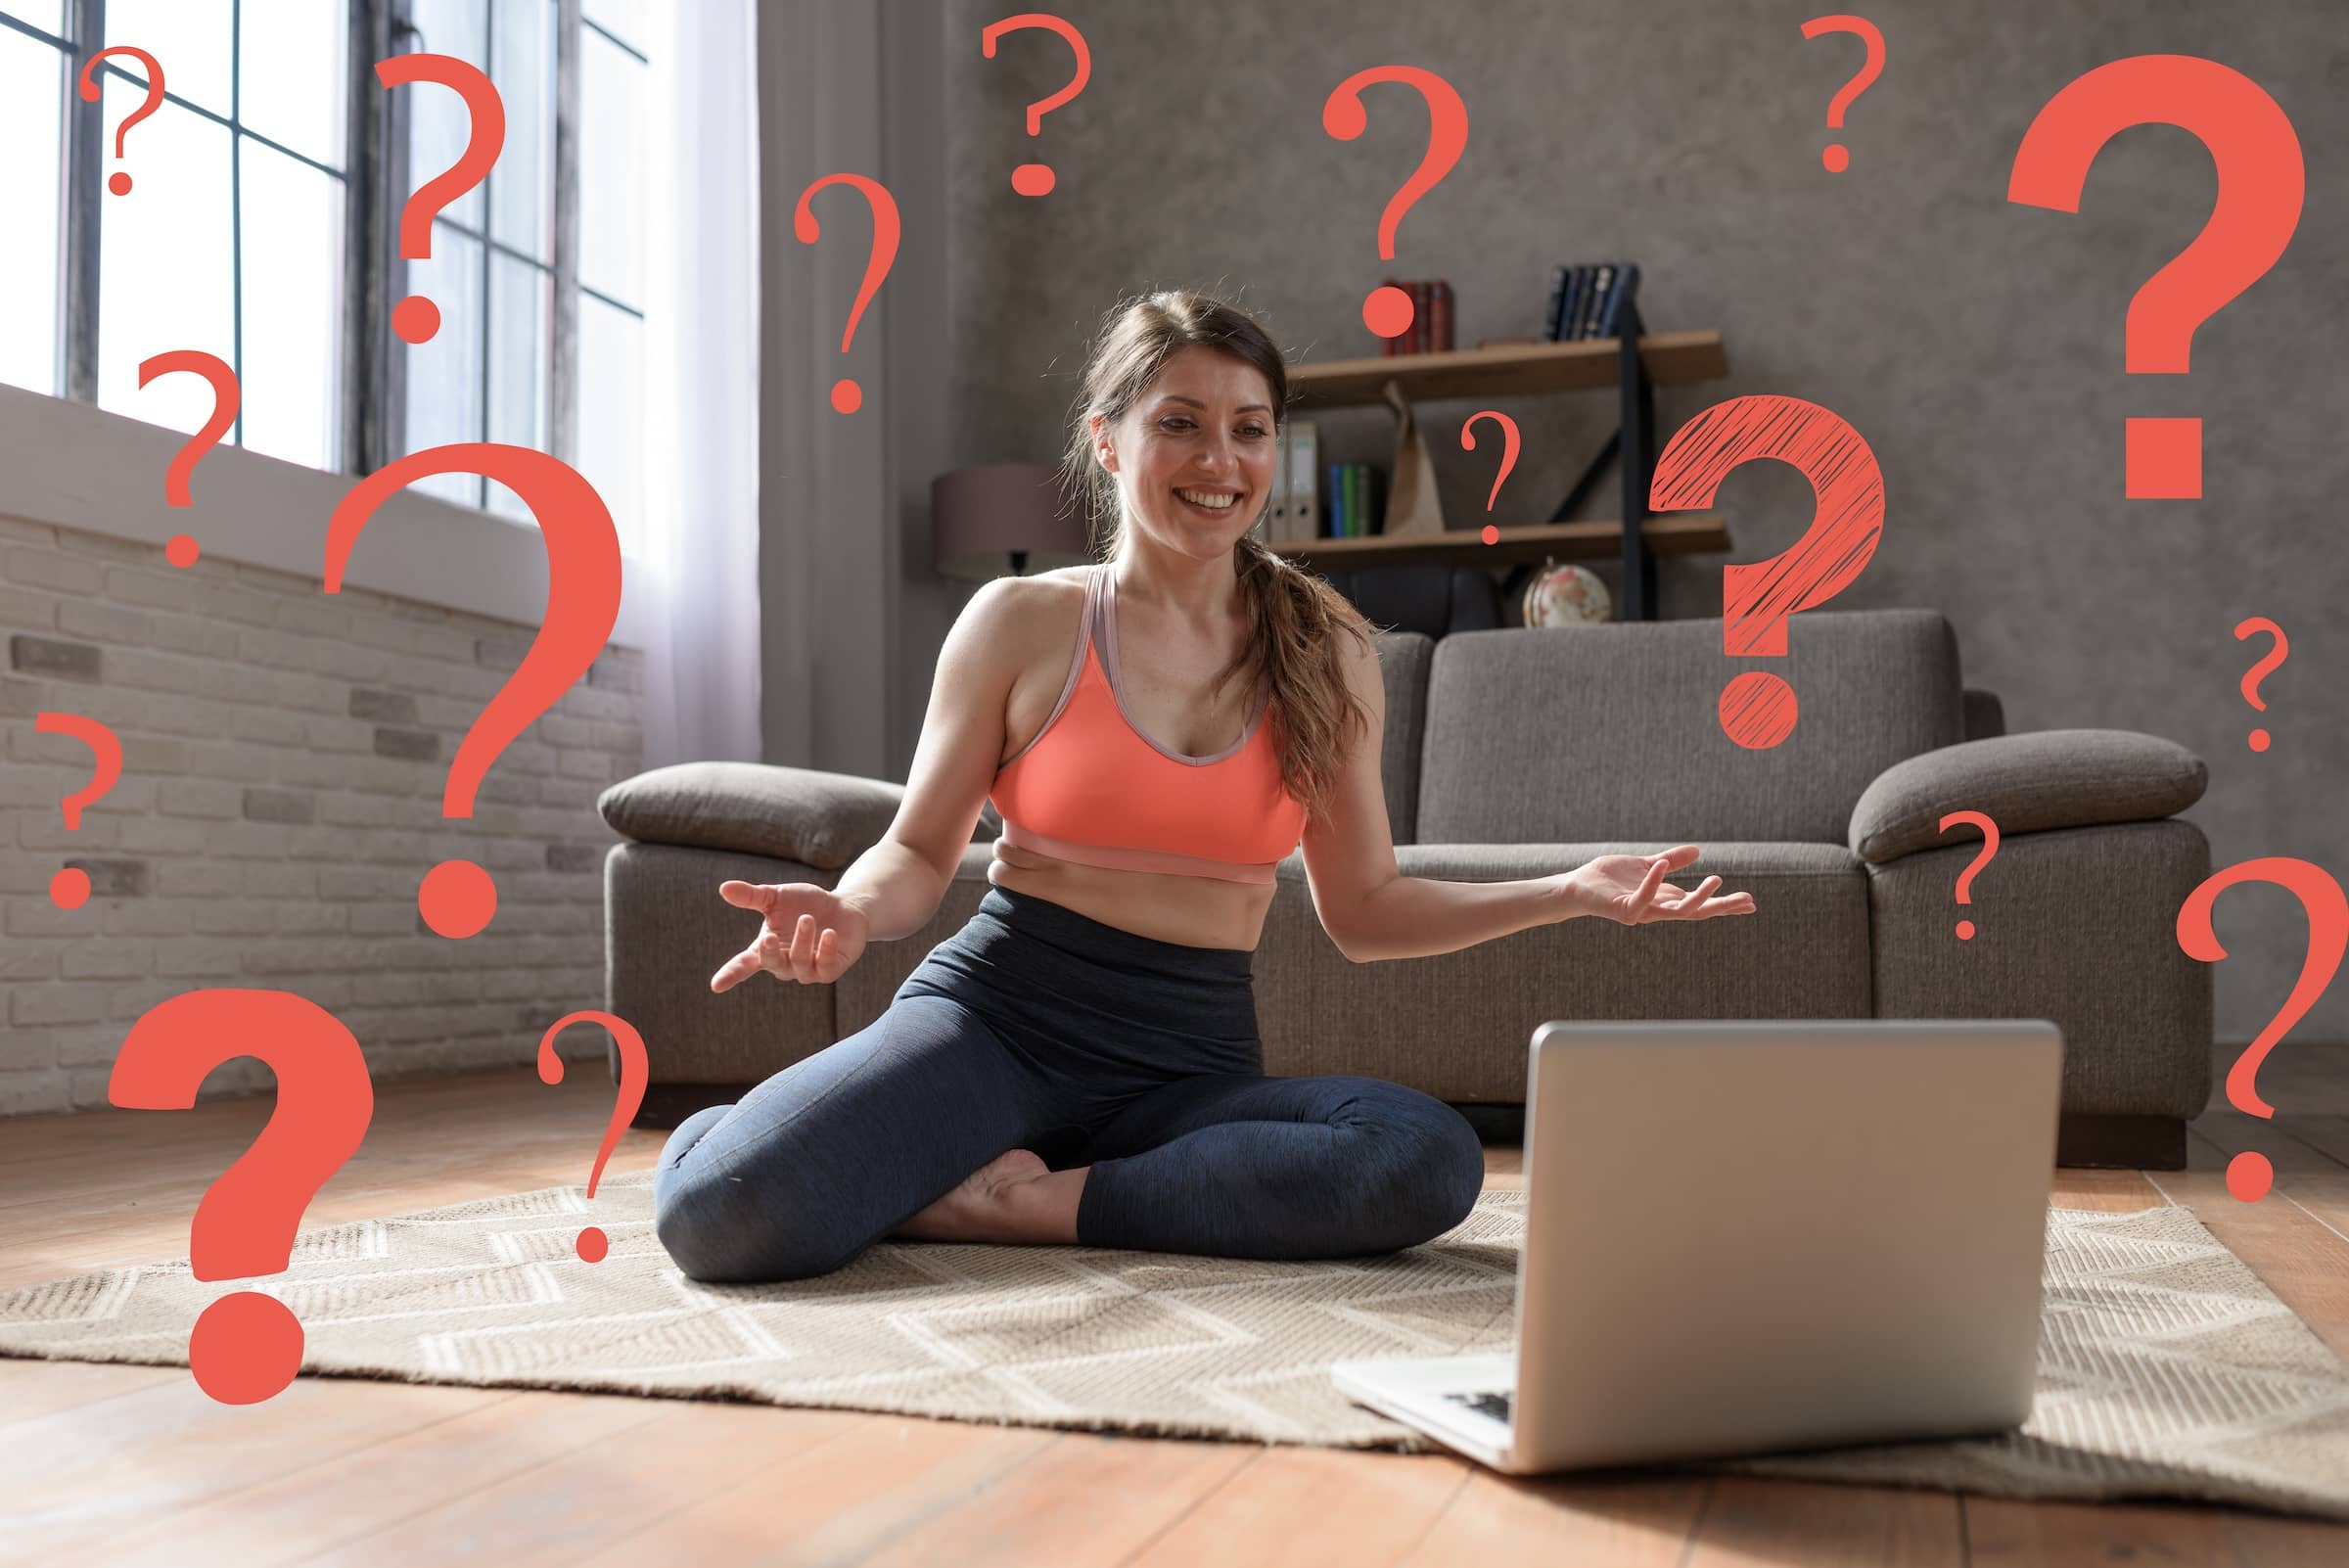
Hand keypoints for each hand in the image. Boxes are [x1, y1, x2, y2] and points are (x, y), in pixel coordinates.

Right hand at [710, 880, 870, 990]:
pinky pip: (826, 967)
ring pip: (800, 964)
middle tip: (768, 936)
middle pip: (772, 964)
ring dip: (802, 941)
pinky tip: (829, 933)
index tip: (716, 985)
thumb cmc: (804, 904)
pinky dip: (826, 950)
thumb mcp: (776, 897)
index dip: (731, 974)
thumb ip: (751, 896)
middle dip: (769, 952)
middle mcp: (785, 963)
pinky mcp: (832, 969)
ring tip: (806, 919)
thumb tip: (723, 888)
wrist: (843, 906)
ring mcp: (809, 969)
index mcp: (767, 948)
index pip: (744, 965)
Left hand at [1558, 844, 1755, 925]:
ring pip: (1676, 911)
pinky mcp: (1624, 910)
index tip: (1751, 902)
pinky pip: (1643, 899)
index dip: (1724, 904)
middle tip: (1748, 901)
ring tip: (1716, 879)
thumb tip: (1698, 850)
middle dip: (1722, 907)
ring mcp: (1642, 911)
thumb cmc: (1610, 878)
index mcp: (1665, 899)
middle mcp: (1657, 909)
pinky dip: (1653, 882)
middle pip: (1696, 911)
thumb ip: (1671, 860)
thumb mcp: (1647, 865)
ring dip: (1698, 897)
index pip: (1700, 904)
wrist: (1578, 886)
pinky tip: (1660, 865)